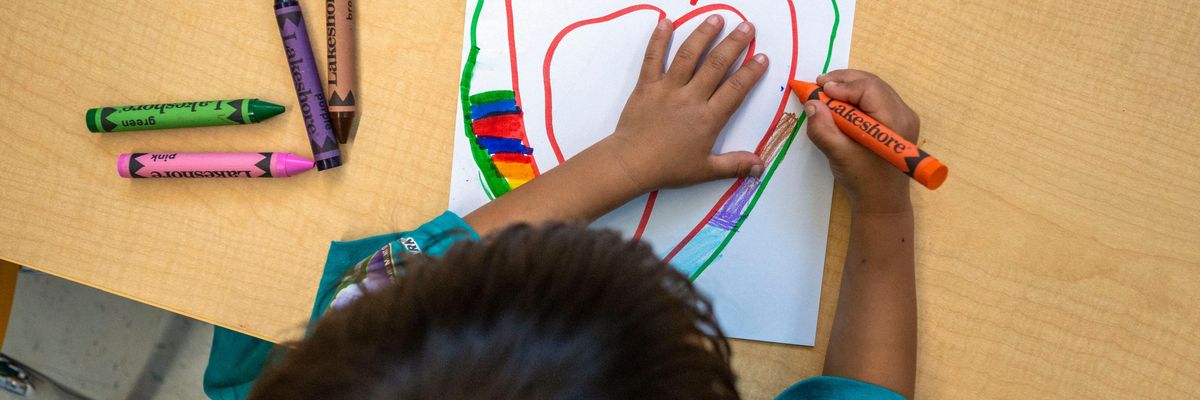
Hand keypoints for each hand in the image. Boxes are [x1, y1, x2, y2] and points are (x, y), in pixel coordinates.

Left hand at [605, 15, 768, 192]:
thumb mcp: (705, 170)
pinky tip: (666, 22)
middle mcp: (690, 98)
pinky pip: (653, 58)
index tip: (762, 57)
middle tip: (747, 27)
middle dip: (734, 43)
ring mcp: (667, 89)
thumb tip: (761, 166)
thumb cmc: (668, 168)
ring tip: (716, 18)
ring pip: (688, 56)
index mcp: (708, 118)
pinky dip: (659, 39)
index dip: (750, 72)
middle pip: (716, 65)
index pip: (735, 89)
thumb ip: (735, 165)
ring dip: (703, 34)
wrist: (631, 163)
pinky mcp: (647, 85)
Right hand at [804, 70, 919, 213]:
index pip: (869, 89)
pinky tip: (840, 102)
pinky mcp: (897, 121)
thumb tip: (812, 103)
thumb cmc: (863, 181)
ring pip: (874, 88)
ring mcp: (903, 116)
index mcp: (894, 122)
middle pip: (872, 83)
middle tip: (819, 84)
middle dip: (844, 80)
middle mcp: (904, 114)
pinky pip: (876, 98)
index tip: (820, 89)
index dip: (843, 86)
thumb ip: (823, 129)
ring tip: (826, 90)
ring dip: (849, 86)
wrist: (882, 201)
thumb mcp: (839, 155)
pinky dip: (856, 96)